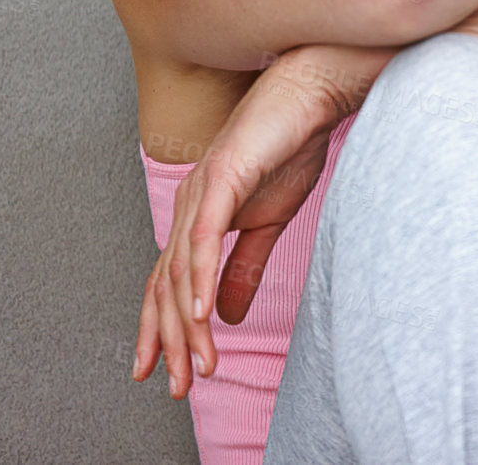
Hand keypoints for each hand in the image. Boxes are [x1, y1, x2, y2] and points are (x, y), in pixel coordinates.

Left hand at [133, 44, 388, 397]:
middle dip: (168, 340)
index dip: (166, 330)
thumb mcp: (271, 219)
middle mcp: (189, 205)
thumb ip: (245, 265)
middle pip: (165, 285)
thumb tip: (224, 311)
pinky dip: (197, 275)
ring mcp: (200, 190)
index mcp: (199, 216)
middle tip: (176, 386)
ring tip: (196, 362)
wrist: (312, 91)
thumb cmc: (292, 144)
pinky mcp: (221, 176)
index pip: (170, 283)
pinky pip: (204, 235)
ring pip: (180, 270)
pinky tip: (199, 311)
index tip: (172, 374)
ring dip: (186, 322)